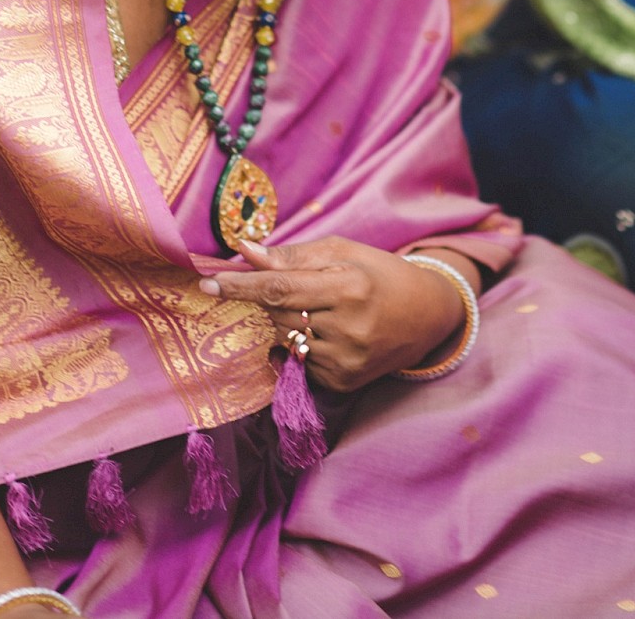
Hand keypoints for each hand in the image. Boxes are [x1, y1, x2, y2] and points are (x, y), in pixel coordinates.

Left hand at [198, 237, 469, 391]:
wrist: (427, 315)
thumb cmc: (379, 273)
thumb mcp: (341, 251)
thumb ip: (291, 256)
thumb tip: (244, 250)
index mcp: (347, 287)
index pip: (279, 288)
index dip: (239, 286)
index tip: (207, 282)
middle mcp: (347, 328)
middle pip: (277, 314)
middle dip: (267, 299)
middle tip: (285, 286)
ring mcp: (346, 361)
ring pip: (285, 339)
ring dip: (287, 322)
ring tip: (319, 309)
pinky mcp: (344, 383)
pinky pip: (300, 362)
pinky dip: (302, 344)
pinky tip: (328, 332)